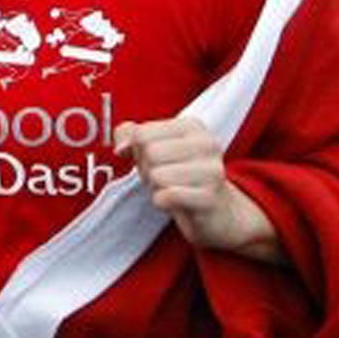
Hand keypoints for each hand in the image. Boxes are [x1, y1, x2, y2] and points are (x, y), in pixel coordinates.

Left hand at [115, 117, 283, 263]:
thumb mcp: (154, 148)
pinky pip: (167, 196)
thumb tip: (121, 148)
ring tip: (172, 188)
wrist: (217, 211)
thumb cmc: (180, 175)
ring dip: (156, 187)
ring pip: (157, 175)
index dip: (136, 151)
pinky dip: (162, 202)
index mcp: (192, 126)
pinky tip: (176, 202)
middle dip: (147, 170)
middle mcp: (207, 144)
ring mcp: (212, 171)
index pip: (142, 133)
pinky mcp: (210, 197)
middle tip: (163, 178)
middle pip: (150, 153)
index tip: (152, 159)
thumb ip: (129, 135)